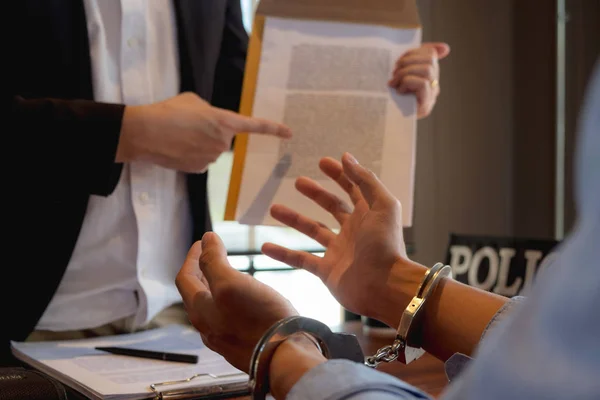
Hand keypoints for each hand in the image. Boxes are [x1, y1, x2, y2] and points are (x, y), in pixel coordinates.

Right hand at [117, 92, 291, 171]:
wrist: (144, 132)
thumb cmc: (168, 111)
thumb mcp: (193, 101)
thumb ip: (210, 111)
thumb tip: (211, 122)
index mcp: (225, 121)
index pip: (255, 126)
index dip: (273, 129)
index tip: (289, 134)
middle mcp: (223, 142)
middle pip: (224, 138)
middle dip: (211, 132)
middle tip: (189, 125)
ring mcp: (212, 158)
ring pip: (211, 150)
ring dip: (199, 143)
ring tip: (179, 135)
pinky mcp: (200, 169)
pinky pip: (201, 160)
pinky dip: (192, 155)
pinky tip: (177, 148)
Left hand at [175, 232, 297, 371]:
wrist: (286, 355)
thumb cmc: (259, 319)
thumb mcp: (231, 283)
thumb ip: (213, 261)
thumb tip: (206, 239)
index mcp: (200, 310)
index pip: (185, 278)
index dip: (192, 256)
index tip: (202, 241)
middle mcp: (207, 327)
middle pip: (196, 294)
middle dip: (202, 270)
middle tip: (211, 254)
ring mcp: (224, 338)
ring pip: (212, 307)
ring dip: (215, 286)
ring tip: (228, 273)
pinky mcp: (241, 344)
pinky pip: (228, 318)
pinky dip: (230, 301)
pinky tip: (245, 298)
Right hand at [262, 153, 425, 326]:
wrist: (384, 287)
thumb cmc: (386, 245)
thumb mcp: (382, 205)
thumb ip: (365, 180)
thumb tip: (346, 156)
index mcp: (368, 214)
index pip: (352, 188)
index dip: (339, 174)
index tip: (322, 162)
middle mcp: (353, 230)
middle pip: (331, 207)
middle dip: (315, 193)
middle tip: (298, 181)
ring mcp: (338, 251)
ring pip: (312, 231)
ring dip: (293, 219)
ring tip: (273, 208)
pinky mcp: (327, 271)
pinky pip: (300, 260)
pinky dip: (283, 253)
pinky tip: (265, 246)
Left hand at [389, 42, 450, 118]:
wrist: (383, 121)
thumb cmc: (390, 96)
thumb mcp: (401, 74)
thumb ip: (415, 59)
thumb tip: (445, 48)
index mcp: (429, 74)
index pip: (430, 53)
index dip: (414, 52)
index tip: (399, 60)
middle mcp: (434, 85)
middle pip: (430, 60)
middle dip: (408, 62)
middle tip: (394, 72)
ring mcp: (431, 96)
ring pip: (427, 70)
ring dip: (406, 72)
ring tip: (394, 82)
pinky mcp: (425, 106)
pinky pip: (423, 84)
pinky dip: (408, 83)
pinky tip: (399, 91)